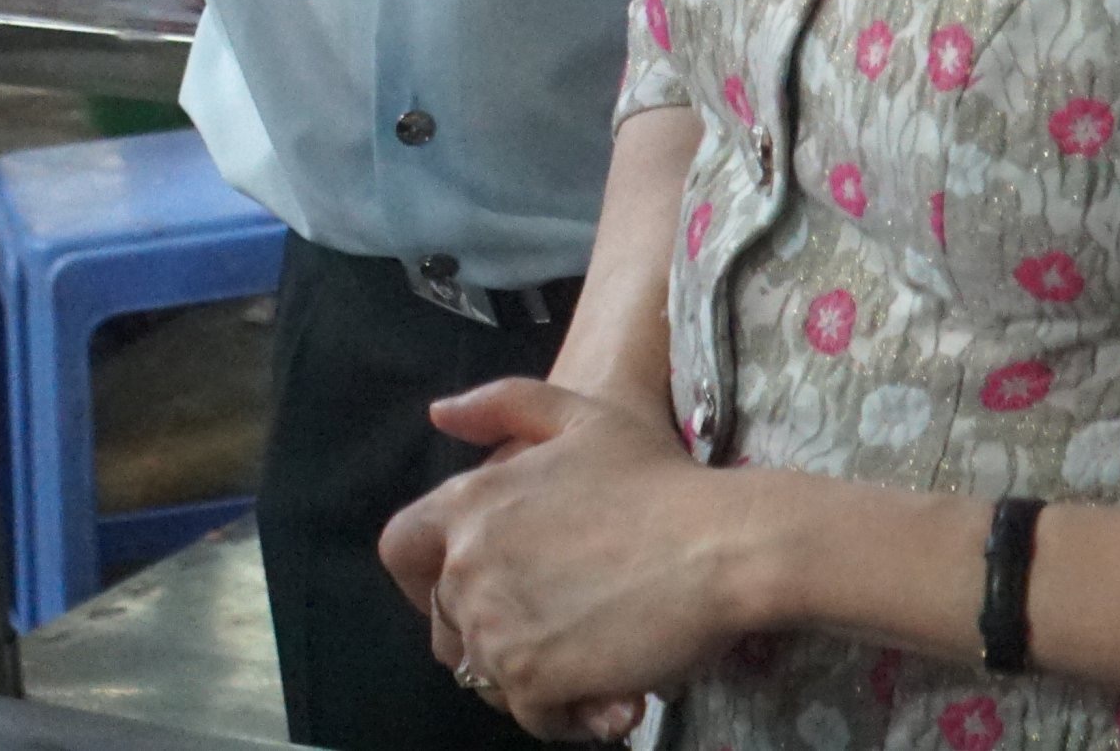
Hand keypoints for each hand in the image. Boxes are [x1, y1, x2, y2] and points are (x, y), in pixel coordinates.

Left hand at [380, 378, 742, 737]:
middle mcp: (467, 565)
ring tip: (591, 664)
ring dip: (532, 677)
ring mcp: (495, 626)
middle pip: (446, 625)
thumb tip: (439, 416)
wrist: (720, 544)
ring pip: (488, 676)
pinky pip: (531, 715)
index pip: (400, 551)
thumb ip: (501, 405)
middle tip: (556, 633)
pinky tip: (611, 697)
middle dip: (493, 635)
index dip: (424, 579)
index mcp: (469, 503)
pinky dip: (567, 715)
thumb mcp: (579, 415)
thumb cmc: (659, 477)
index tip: (469, 594)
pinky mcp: (533, 678)